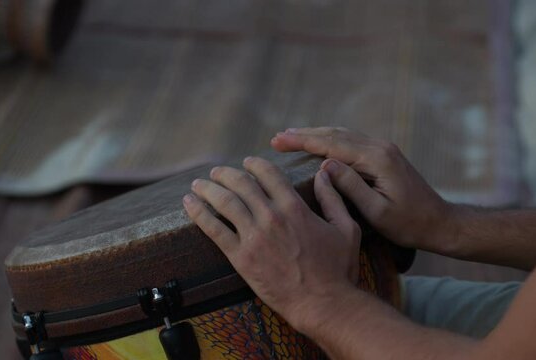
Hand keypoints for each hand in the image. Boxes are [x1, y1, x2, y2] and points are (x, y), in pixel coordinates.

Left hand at [182, 156, 360, 328]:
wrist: (323, 303)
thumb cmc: (338, 269)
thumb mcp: (347, 228)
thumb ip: (333, 198)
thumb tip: (324, 173)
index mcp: (294, 206)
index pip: (268, 173)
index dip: (254, 164)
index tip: (247, 162)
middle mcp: (271, 216)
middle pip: (241, 183)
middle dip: (225, 173)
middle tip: (216, 172)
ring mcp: (253, 237)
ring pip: (224, 202)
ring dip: (208, 188)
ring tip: (198, 184)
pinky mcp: (241, 257)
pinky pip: (214, 230)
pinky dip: (199, 213)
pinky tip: (189, 204)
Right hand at [271, 127, 454, 252]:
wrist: (441, 223)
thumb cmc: (409, 225)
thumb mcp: (377, 212)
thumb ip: (351, 187)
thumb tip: (324, 164)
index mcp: (377, 159)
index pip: (332, 144)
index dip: (302, 141)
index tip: (278, 140)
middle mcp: (380, 147)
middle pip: (335, 134)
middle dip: (304, 135)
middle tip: (276, 138)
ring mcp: (383, 149)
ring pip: (343, 135)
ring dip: (315, 135)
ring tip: (290, 137)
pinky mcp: (384, 155)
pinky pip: (351, 142)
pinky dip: (329, 140)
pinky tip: (317, 144)